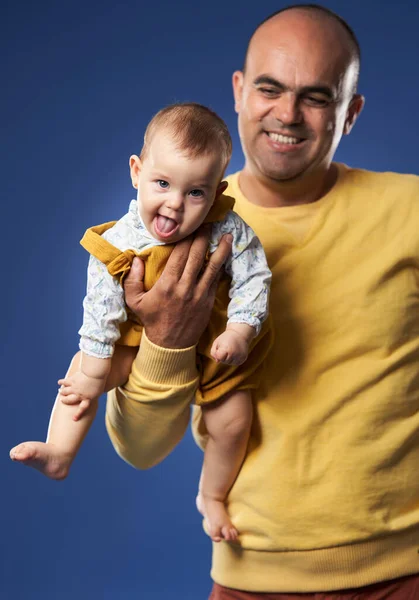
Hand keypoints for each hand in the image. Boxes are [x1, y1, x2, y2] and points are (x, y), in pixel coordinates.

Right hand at [58, 371, 103, 420]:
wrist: (94, 373)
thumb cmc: (99, 381)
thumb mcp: (99, 390)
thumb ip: (95, 394)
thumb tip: (95, 396)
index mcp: (88, 398)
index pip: (83, 408)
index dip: (78, 414)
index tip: (74, 419)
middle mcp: (80, 395)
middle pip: (69, 400)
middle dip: (65, 400)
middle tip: (61, 400)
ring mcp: (75, 388)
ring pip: (65, 391)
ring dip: (62, 391)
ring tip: (60, 391)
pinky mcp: (72, 380)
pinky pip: (65, 382)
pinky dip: (61, 382)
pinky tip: (59, 382)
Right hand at [123, 226, 231, 347]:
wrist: (170, 344)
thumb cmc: (151, 320)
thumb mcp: (134, 301)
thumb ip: (132, 279)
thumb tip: (135, 258)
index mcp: (167, 284)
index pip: (179, 254)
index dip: (186, 238)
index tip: (190, 226)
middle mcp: (184, 287)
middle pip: (196, 256)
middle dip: (203, 237)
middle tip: (209, 222)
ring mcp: (198, 294)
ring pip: (211, 266)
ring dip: (220, 249)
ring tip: (227, 235)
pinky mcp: (207, 300)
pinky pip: (216, 279)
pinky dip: (221, 266)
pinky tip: (226, 255)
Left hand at [210, 329, 249, 365]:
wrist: (239, 334)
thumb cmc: (226, 338)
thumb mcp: (217, 342)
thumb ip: (213, 352)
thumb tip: (217, 361)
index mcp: (226, 348)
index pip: (219, 358)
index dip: (218, 353)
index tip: (220, 347)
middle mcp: (234, 354)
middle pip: (224, 361)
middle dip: (223, 356)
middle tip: (226, 347)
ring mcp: (239, 357)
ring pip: (229, 363)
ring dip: (228, 358)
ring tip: (230, 349)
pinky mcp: (243, 358)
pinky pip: (235, 363)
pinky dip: (234, 359)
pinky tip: (235, 352)